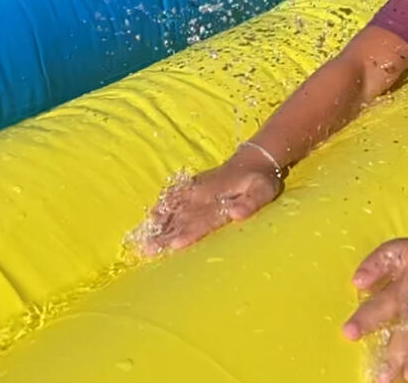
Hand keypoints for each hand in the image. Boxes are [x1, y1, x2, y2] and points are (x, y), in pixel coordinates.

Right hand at [130, 154, 282, 255]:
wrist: (255, 158)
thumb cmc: (261, 180)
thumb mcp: (264, 191)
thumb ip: (251, 204)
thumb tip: (236, 214)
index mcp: (219, 197)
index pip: (201, 220)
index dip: (187, 233)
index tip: (172, 246)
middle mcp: (203, 193)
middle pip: (182, 217)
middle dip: (164, 234)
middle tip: (146, 250)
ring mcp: (197, 188)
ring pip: (174, 207)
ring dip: (159, 223)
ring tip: (142, 238)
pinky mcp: (194, 185)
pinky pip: (174, 194)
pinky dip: (163, 204)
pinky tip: (152, 214)